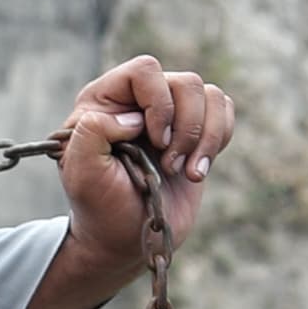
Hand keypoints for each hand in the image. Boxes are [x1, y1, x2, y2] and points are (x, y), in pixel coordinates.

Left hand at [55, 56, 231, 254]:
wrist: (124, 239)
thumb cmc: (100, 207)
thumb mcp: (82, 174)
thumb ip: (92, 133)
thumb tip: (134, 117)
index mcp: (103, 102)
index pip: (144, 70)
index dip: (157, 102)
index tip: (153, 142)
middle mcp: (138, 100)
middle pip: (185, 82)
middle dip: (185, 127)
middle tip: (168, 165)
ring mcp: (169, 113)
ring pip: (210, 95)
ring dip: (204, 138)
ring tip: (185, 173)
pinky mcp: (195, 130)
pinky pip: (224, 110)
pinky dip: (218, 140)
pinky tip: (197, 170)